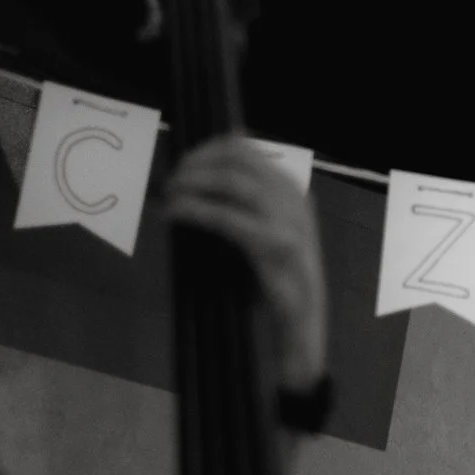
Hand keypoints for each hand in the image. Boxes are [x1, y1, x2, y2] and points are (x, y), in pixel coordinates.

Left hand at [162, 137, 328, 391]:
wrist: (304, 325)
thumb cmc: (282, 282)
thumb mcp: (269, 232)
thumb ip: (247, 206)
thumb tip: (203, 179)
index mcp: (294, 191)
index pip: (247, 149)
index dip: (207, 150)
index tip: (183, 164)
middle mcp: (294, 199)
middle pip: (237, 157)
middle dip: (196, 163)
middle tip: (172, 181)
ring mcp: (287, 222)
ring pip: (231, 181)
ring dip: (193, 183)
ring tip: (171, 195)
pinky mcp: (273, 247)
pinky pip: (225, 216)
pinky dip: (195, 210)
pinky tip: (175, 214)